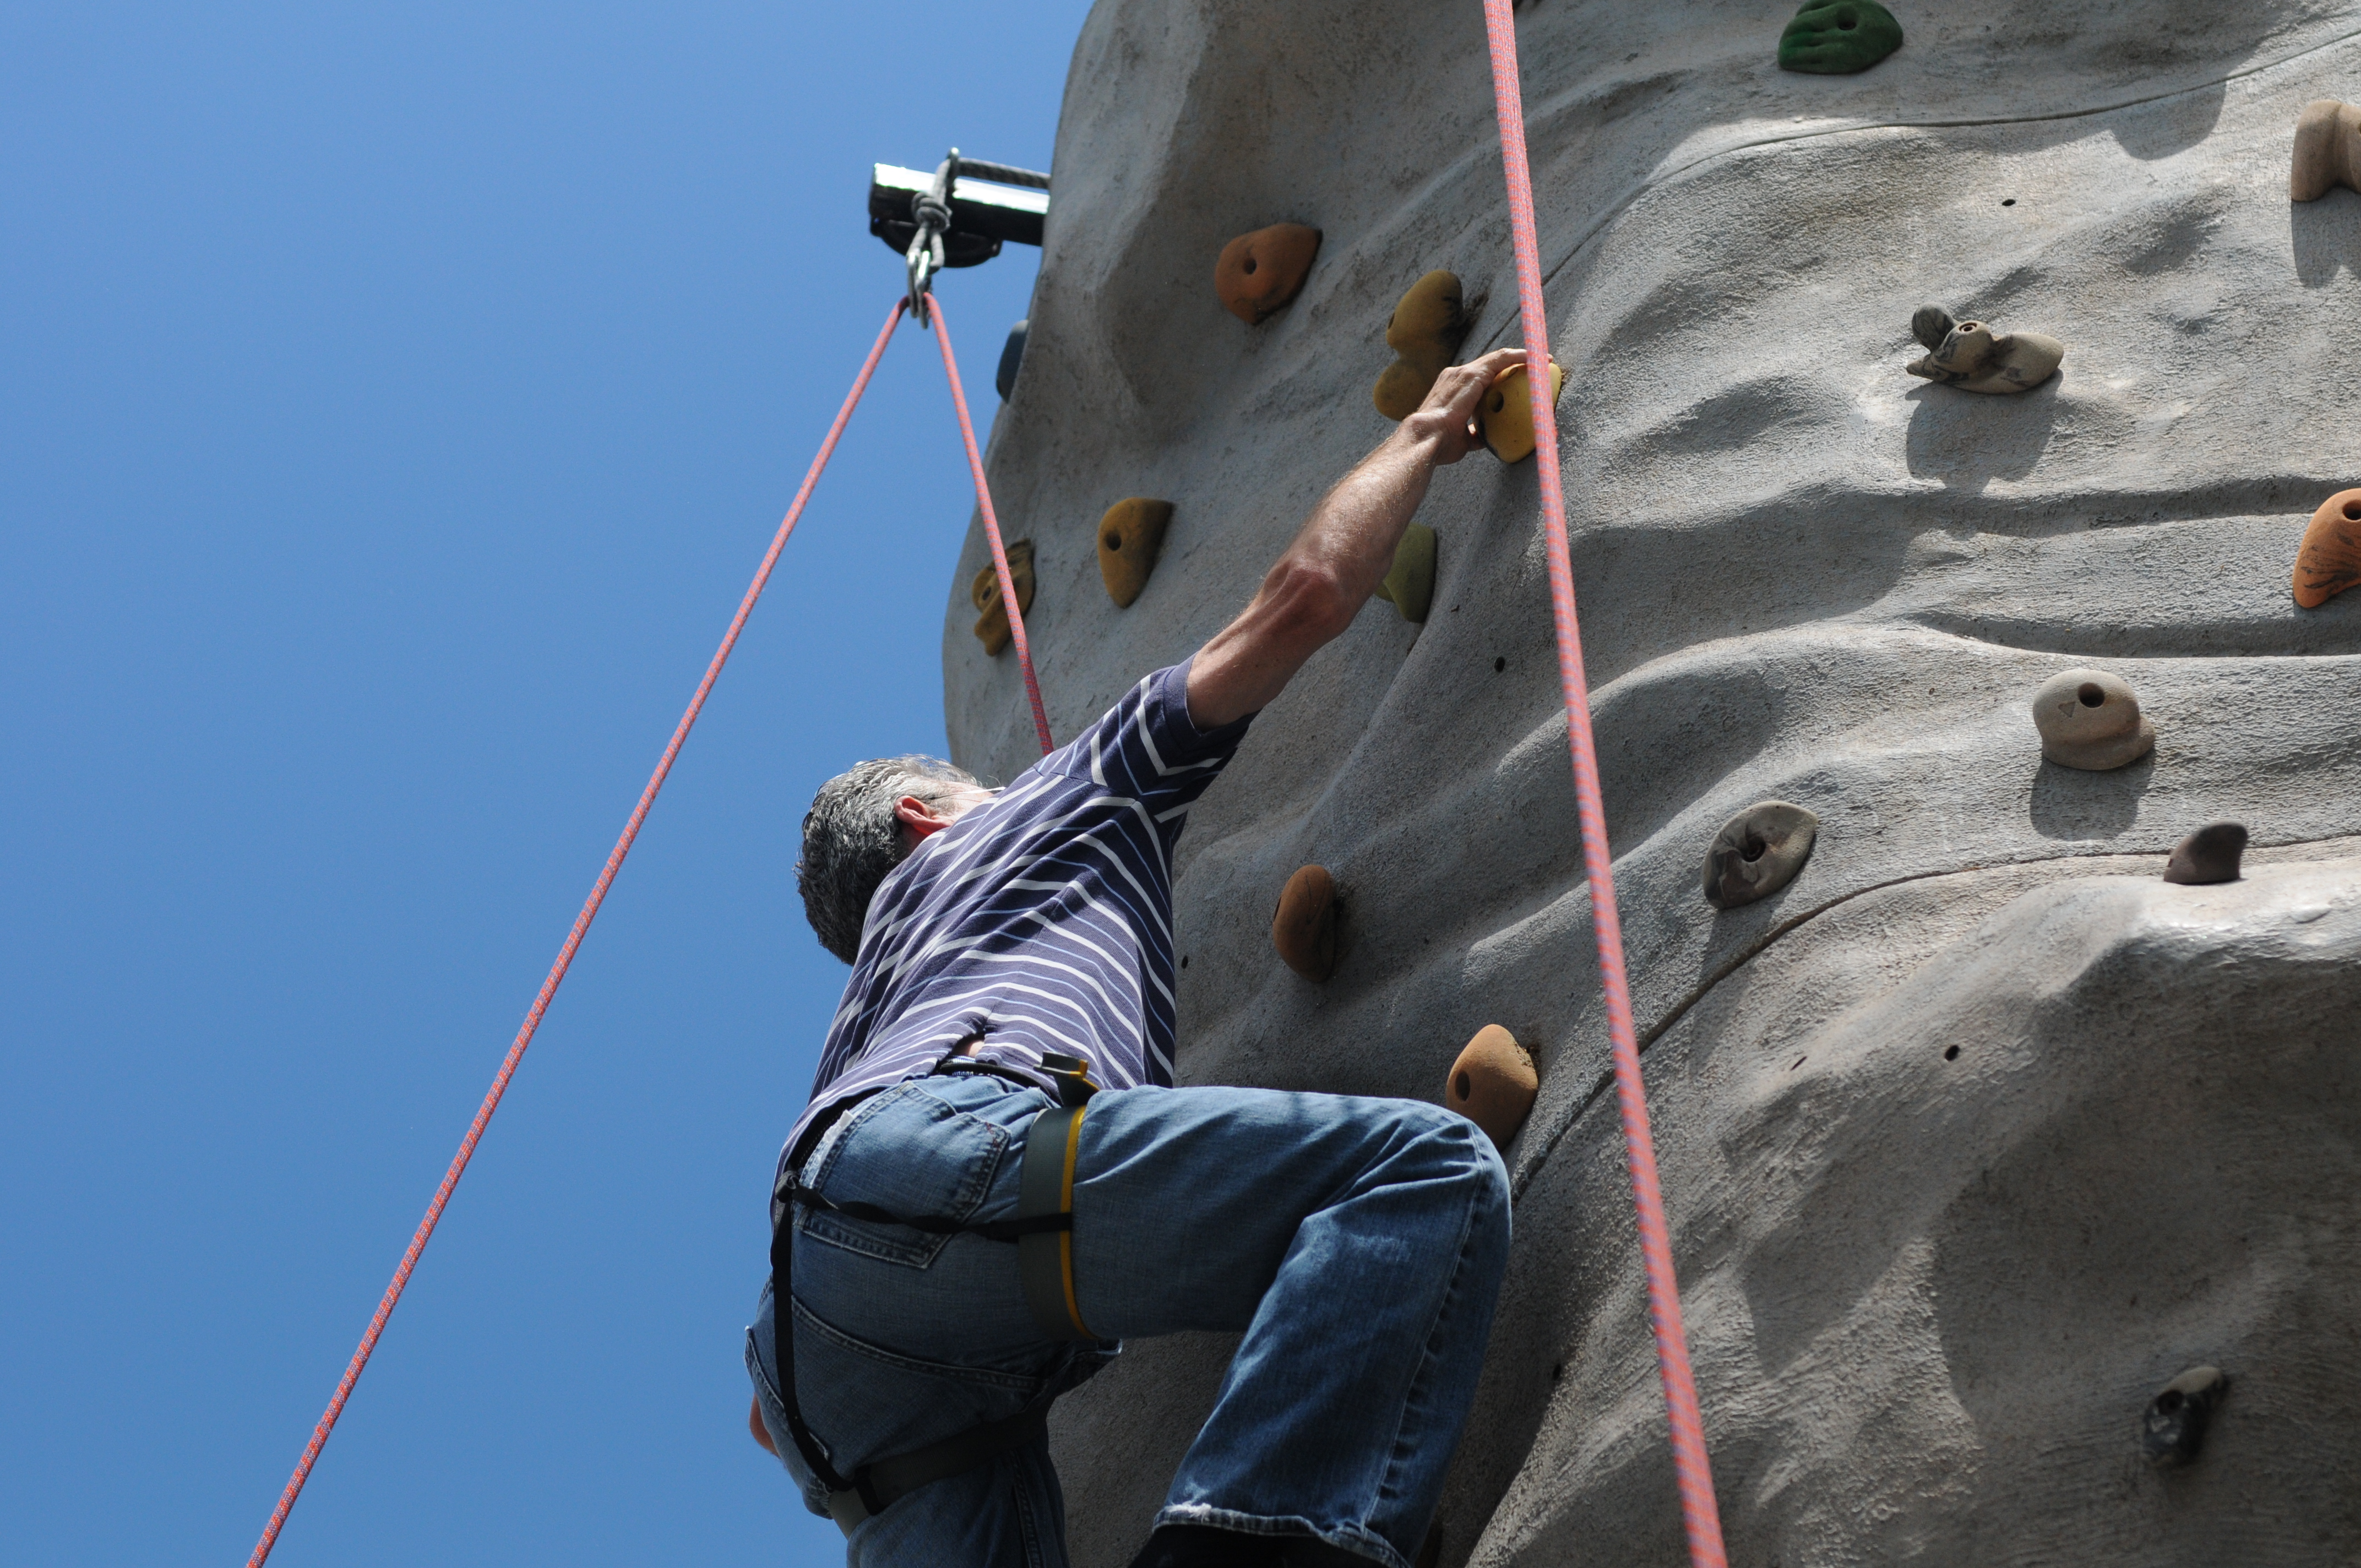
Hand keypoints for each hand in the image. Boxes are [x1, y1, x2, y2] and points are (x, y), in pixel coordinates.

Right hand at [1401, 346, 1526, 464]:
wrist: (1426, 437)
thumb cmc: (1440, 443)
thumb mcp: (1462, 438)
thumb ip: (1474, 433)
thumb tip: (1484, 437)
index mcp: (1451, 389)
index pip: (1480, 377)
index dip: (1499, 376)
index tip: (1516, 380)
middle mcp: (1456, 375)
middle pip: (1491, 364)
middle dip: (1513, 364)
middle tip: (1536, 367)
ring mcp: (1464, 373)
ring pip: (1498, 358)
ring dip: (1522, 358)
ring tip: (1542, 360)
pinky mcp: (1473, 374)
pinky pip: (1502, 359)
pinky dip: (1520, 357)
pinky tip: (1537, 359)